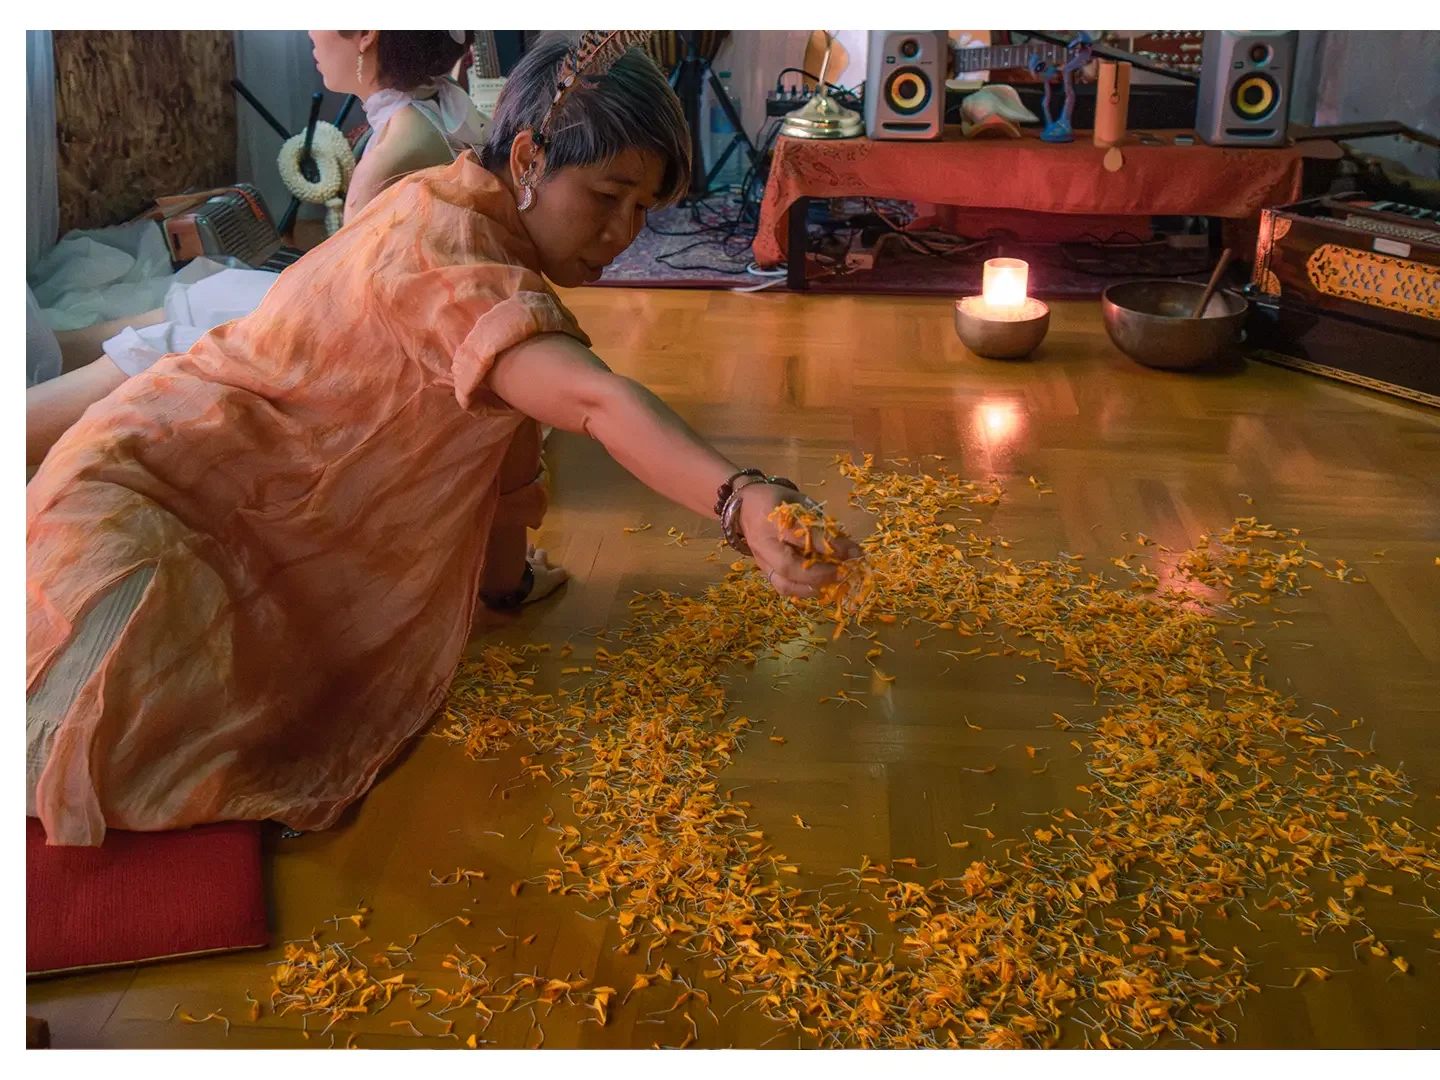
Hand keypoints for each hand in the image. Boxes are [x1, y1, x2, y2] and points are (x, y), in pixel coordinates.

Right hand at [737, 483, 862, 597]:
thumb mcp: (797, 500)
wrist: (740, 505)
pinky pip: (782, 585)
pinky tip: (819, 585)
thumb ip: (817, 520)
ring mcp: (761, 559)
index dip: (829, 545)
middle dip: (820, 573)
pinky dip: (802, 589)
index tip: (852, 552)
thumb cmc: (774, 498)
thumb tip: (845, 543)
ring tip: (833, 582)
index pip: (803, 535)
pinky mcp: (763, 569)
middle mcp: (763, 542)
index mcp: (772, 517)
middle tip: (844, 572)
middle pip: (788, 566)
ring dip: (811, 587)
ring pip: (783, 583)